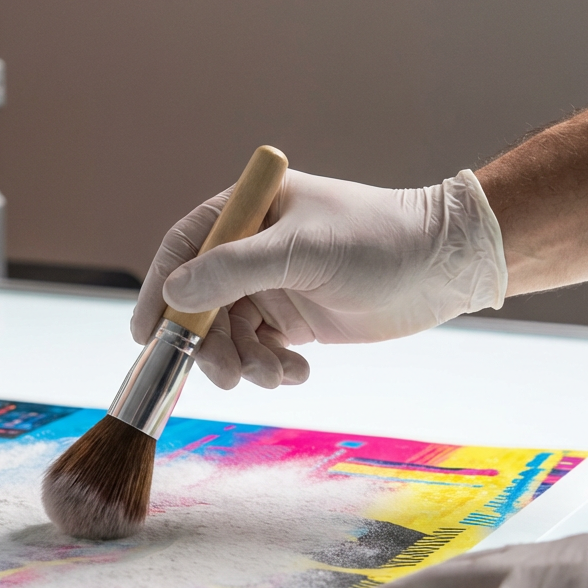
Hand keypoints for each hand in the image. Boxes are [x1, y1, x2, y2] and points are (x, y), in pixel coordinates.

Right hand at [131, 168, 506, 388]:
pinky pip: (262, 349)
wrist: (441, 268)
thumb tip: (173, 291)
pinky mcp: (294, 316)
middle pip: (203, 302)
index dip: (159, 291)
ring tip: (277, 375)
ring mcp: (273, 284)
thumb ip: (232, 270)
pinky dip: (273, 367)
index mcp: (249, 213)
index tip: (146, 334)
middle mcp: (253, 248)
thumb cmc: (375, 240)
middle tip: (226, 375)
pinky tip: (300, 370)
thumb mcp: (300, 251)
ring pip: (232, 334)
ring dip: (246, 362)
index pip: (185, 248)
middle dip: (211, 344)